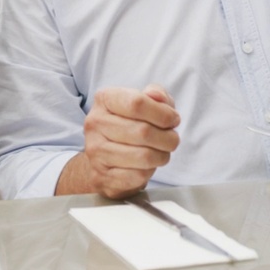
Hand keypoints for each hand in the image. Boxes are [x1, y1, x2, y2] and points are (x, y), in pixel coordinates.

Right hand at [71, 84, 180, 198]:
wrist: (104, 158)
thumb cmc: (129, 125)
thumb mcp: (144, 102)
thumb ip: (156, 94)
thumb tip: (158, 97)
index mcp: (105, 99)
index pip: (137, 103)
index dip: (163, 113)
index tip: (173, 119)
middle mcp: (95, 123)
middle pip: (143, 131)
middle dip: (168, 138)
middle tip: (172, 139)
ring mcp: (95, 151)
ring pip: (144, 156)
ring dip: (162, 156)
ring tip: (161, 152)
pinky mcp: (101, 176)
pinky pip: (138, 176)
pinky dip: (149, 172)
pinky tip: (146, 165)